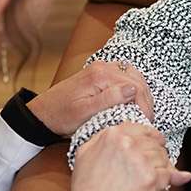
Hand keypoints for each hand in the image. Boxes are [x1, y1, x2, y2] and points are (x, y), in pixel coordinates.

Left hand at [26, 60, 154, 135]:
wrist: (44, 112)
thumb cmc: (62, 116)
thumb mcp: (84, 113)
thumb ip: (108, 100)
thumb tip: (132, 90)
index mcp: (100, 76)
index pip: (136, 88)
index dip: (145, 107)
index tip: (145, 123)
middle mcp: (102, 67)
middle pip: (137, 80)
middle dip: (145, 101)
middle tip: (146, 120)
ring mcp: (101, 68)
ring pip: (133, 76)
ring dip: (141, 93)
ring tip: (141, 112)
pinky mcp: (100, 73)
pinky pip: (124, 76)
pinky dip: (133, 87)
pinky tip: (132, 101)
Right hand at [49, 123, 190, 190]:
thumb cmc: (87, 189)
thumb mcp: (87, 154)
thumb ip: (105, 137)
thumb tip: (128, 124)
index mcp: (112, 135)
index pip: (143, 129)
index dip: (152, 137)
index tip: (156, 143)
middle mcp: (127, 144)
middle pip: (155, 144)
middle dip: (156, 156)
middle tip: (148, 169)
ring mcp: (140, 160)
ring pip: (164, 159)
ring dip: (159, 170)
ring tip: (145, 181)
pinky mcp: (151, 178)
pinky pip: (168, 175)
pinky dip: (162, 184)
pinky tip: (150, 190)